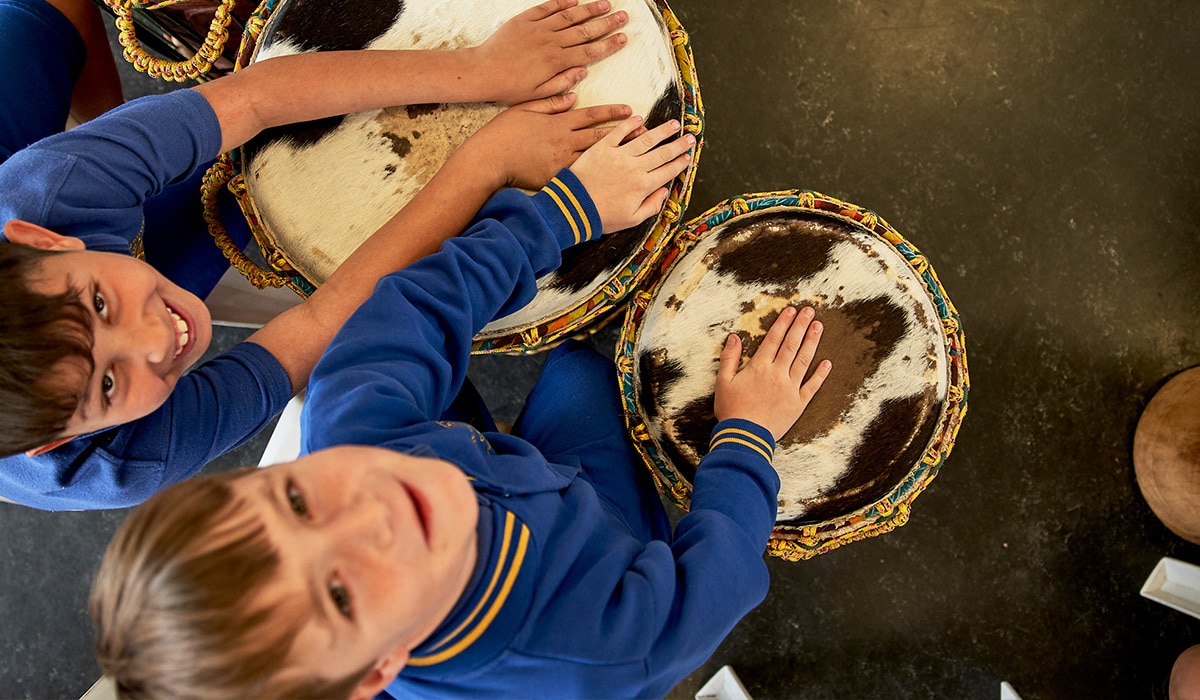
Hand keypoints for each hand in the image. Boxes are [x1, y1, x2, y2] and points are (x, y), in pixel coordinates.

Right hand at [456, 94, 631, 189]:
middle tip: (646, 134)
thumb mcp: (526, 108)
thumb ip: (551, 101)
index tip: (631, 111)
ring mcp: (561, 162)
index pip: (591, 115)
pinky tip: (614, 182)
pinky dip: (598, 179)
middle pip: (600, 138)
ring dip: (617, 158)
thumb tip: (574, 95)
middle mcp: (564, 142)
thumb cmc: (503, 133)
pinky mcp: (556, 179)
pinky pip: (581, 179)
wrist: (488, 159)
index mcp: (559, 123)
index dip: (613, 113)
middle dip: (625, 136)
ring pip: (596, 159)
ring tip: (637, 158)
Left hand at [474, 0, 628, 105]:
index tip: (623, 38)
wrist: (482, 72)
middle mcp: (551, 42)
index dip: (609, 44)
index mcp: (556, 62)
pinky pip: (547, 8)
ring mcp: (538, 29)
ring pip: (570, 16)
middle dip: (607, 23)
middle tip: (624, 16)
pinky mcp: (525, 20)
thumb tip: (582, 71)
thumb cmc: (509, 88)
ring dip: (589, 9)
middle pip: (586, 30)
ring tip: (606, 4)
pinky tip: (575, 0)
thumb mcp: (538, 95)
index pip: (590, 51)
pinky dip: (562, 3)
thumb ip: (562, 84)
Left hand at [569, 116, 693, 233]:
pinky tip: (639, 118)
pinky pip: (619, 132)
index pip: (667, 171)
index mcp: (643, 186)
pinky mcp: (603, 147)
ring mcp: (619, 155)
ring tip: (673, 124)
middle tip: (690, 137)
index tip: (688, 157)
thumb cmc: (602, 216)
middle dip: (678, 145)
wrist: (574, 207)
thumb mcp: (632, 219)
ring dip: (662, 131)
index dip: (680, 163)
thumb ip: (651, 206)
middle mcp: (635, 168)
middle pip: (662, 153)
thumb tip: (664, 192)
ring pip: (646, 139)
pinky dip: (630, 124)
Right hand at [713, 306, 831, 440]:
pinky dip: (820, 374)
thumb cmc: (732, 410)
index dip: (783, 323)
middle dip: (801, 326)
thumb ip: (729, 358)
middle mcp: (777, 373)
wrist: (745, 436)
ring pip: (804, 360)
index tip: (791, 311)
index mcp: (759, 367)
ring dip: (812, 342)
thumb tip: (734, 337)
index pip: (774, 339)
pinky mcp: (798, 403)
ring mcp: (790, 388)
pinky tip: (827, 363)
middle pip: (791, 344)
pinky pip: (812, 386)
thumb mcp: (723, 382)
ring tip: (819, 326)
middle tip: (809, 311)